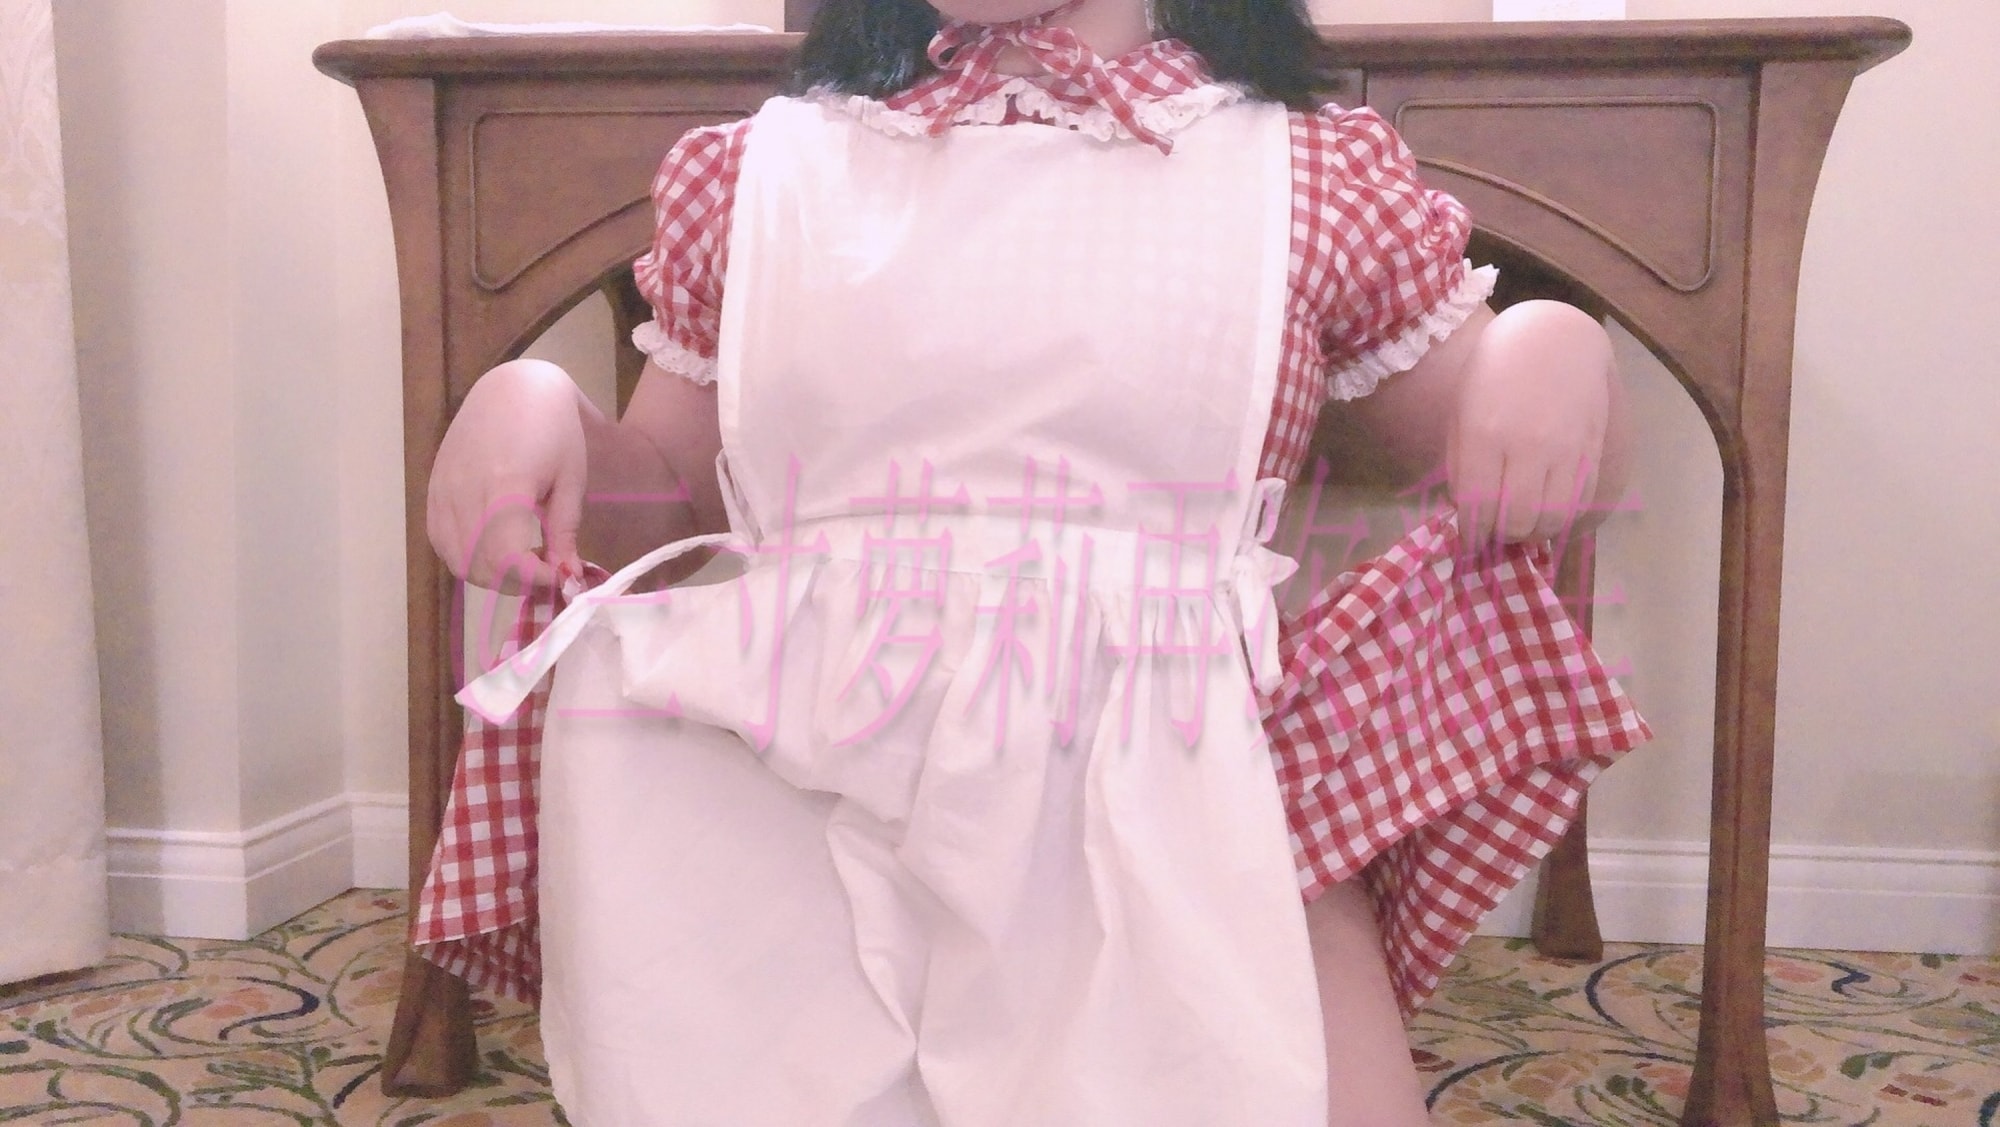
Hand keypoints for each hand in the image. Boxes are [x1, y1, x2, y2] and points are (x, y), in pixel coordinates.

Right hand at [426, 359, 589, 591]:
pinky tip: (492, 545)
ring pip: (456, 560)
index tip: (561, 577)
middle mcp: (466, 493)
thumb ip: (564, 531)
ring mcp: (443, 491)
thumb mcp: (571, 480)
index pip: (508, 560)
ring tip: (520, 559)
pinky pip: (440, 540)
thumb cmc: (554, 429)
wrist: (514, 387)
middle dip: (516, 582)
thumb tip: (566, 575)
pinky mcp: (433, 489)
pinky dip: (465, 555)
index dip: (536, 580)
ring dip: (490, 573)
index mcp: (506, 487)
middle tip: (543, 571)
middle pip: (479, 567)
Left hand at [1444, 301, 1612, 547]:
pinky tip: (1549, 511)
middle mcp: (1527, 445)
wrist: (1554, 336)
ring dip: (1535, 533)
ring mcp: (1566, 448)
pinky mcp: (1593, 449)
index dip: (1472, 534)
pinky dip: (1564, 517)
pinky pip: (1580, 501)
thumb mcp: (1461, 413)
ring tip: (1523, 526)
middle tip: (1497, 534)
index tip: (1470, 542)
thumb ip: (1460, 464)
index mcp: (1484, 435)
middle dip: (1503, 536)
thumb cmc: (1494, 372)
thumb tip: (1466, 512)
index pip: (1477, 506)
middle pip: (1517, 520)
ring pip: (1553, 518)